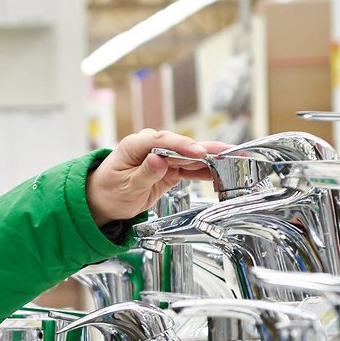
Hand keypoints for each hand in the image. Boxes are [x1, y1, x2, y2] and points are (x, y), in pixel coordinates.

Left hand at [86, 129, 235, 224]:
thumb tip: (158, 159)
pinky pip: (190, 168)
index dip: (183, 146)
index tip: (198, 152)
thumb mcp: (124, 186)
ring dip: (212, 159)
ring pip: (190, 156)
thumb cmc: (109, 190)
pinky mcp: (170, 168)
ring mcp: (163, 156)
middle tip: (229, 151)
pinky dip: (205, 170)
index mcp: (136, 145)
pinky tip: (222, 171)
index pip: (163, 141)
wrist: (103, 199)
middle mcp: (152, 146)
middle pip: (183, 145)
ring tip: (235, 159)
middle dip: (206, 149)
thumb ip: (143, 173)